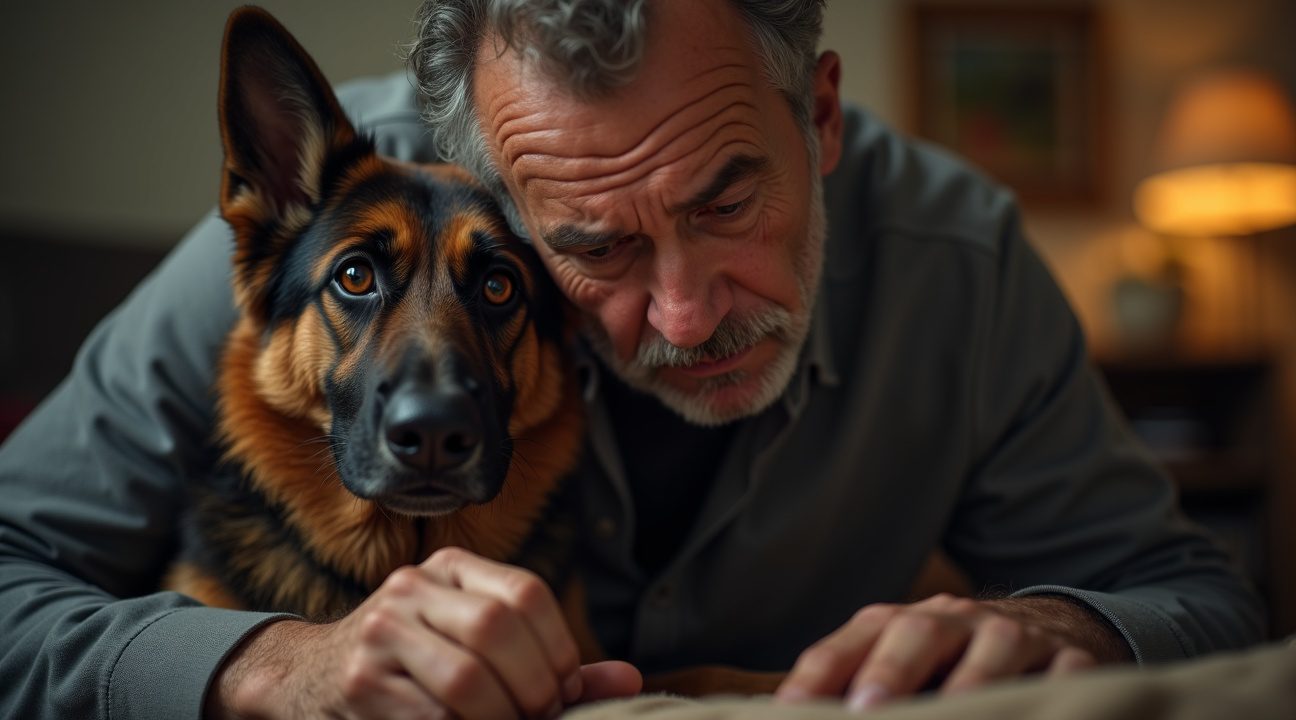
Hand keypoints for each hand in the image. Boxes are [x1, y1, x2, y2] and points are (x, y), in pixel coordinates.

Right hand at [206, 546, 641, 718]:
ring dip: (500, 719)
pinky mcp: (360, 683)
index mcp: (451, 567)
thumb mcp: (475, 644)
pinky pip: (429, 718)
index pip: (526, 594)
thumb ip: (550, 662)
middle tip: (538, 718)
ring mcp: (380, 632)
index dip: (559, 650)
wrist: (308, 679)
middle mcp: (412, 587)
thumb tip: (628, 681)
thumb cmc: (413, 665)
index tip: (563, 692)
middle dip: (533, 688)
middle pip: (497, 629)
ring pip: (465, 679)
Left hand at [776, 594, 1128, 710]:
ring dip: (971, 683)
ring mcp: (1018, 638)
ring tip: (953, 713)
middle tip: (866, 709)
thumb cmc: (956, 660)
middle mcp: (959, 621)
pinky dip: (1055, 692)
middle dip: (892, 670)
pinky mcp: (1072, 661)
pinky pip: (1066, 675)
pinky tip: (1039, 711)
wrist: (1053, 629)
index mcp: (908, 622)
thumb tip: (790, 714)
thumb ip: (858, 681)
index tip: (790, 709)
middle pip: (921, 633)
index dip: (822, 672)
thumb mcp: (909, 661)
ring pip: (997, 651)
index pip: (858, 639)